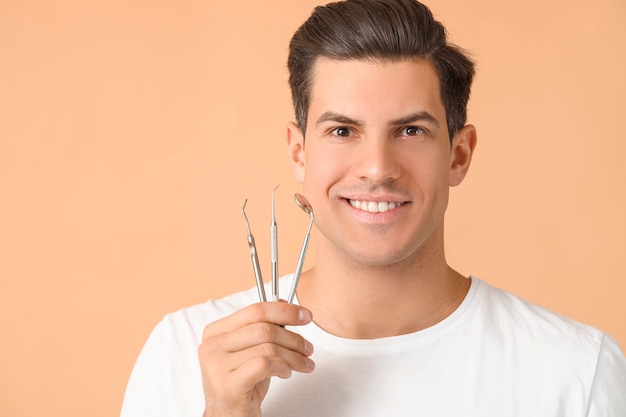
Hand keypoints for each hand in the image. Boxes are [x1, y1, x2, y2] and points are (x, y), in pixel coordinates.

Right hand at [198, 301, 314, 416]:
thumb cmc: (242, 384)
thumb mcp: (252, 351)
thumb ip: (263, 328)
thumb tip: (286, 305)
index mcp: (216, 332)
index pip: (254, 311)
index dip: (284, 311)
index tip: (305, 315)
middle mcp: (212, 346)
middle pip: (263, 328)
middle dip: (293, 338)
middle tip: (308, 348)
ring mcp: (217, 366)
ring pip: (267, 347)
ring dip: (293, 356)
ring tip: (303, 364)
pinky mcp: (228, 385)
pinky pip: (264, 364)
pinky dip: (282, 367)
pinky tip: (286, 374)